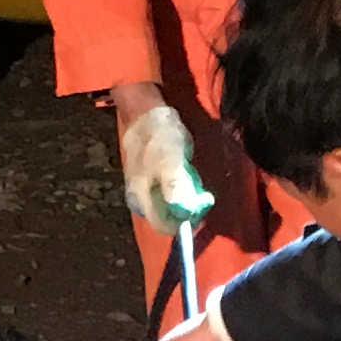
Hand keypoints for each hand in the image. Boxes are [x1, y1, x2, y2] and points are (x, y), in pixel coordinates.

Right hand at [116, 97, 216, 229]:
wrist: (145, 114)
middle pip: (167, 220)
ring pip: (167, 208)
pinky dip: (178, 190)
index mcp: (142, 199)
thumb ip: (175, 187)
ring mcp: (142, 192)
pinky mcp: (147, 182)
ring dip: (183, 200)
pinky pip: (166, 196)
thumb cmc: (160, 137)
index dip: (185, 221)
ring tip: (193, 181)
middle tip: (201, 193)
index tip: (201, 205)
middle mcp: (139, 201)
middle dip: (186, 211)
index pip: (165, 227)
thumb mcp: (171, 160)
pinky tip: (184, 176)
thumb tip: (184, 214)